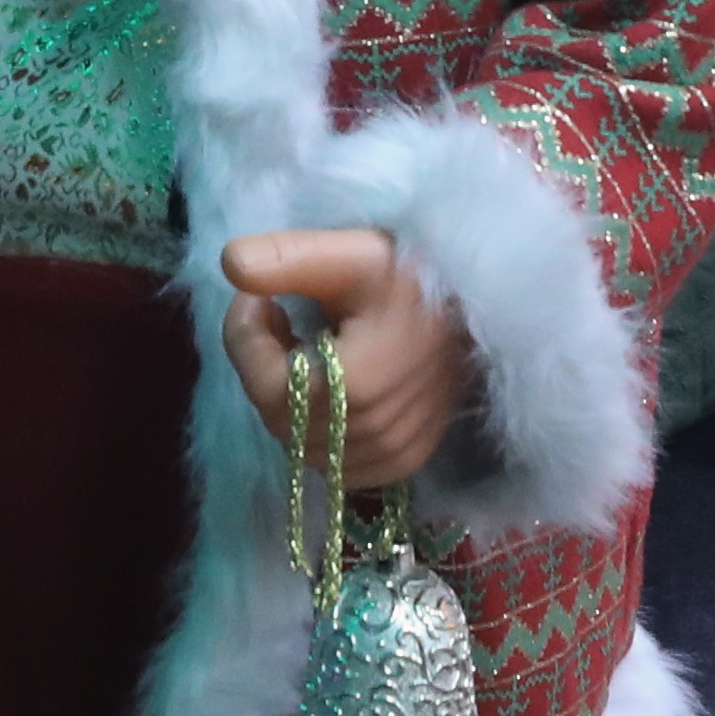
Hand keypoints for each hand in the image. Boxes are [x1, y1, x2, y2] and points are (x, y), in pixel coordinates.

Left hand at [217, 228, 477, 491]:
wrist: (484, 302)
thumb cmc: (414, 272)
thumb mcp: (352, 253)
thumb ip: (288, 258)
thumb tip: (231, 263)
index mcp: (359, 386)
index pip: (266, 386)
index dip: (247, 340)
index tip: (263, 297)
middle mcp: (375, 433)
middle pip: (280, 418)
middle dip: (265, 366)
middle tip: (282, 317)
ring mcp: (394, 454)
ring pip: (301, 444)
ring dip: (291, 398)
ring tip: (309, 346)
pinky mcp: (405, 461)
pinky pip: (335, 462)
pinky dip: (320, 429)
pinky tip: (334, 383)